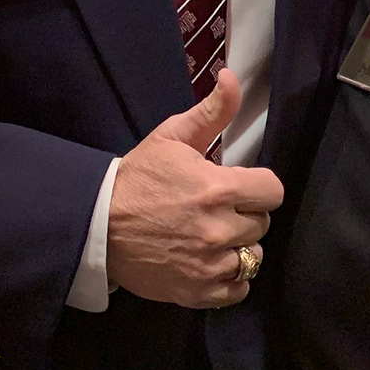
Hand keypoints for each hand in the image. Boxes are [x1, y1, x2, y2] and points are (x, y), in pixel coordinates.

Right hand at [106, 69, 283, 307]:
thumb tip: (233, 77)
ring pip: (253, 256)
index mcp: (219, 188)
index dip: (257, 186)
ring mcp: (210, 265)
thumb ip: (211, 111)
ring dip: (238, 246)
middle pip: (262, 223)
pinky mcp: (198, 292)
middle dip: (244, 214)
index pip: (272, 191)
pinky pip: (239, 289)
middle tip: (217, 210)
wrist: (97, 225)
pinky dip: (230, 278)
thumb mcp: (172, 137)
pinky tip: (211, 261)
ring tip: (213, 236)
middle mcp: (220, 229)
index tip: (239, 187)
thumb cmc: (138, 177)